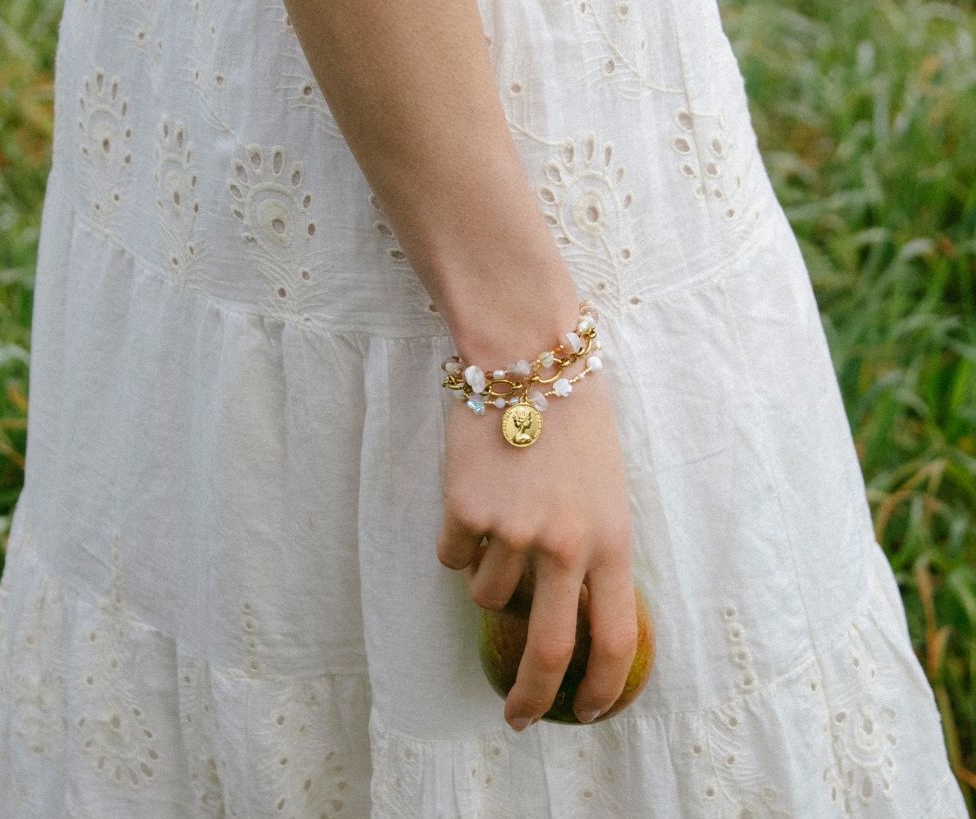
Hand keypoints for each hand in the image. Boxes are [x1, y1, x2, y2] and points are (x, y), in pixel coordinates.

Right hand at [436, 372, 636, 729]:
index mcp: (612, 538)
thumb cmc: (573, 410)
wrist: (523, 353)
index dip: (598, 689)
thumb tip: (567, 606)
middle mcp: (565, 545)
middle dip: (530, 698)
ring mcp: (512, 531)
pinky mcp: (464, 512)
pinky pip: (452, 556)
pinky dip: (458, 539)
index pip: (615, 639)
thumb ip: (591, 545)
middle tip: (515, 715)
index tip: (585, 712)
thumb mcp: (606, 484)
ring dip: (488, 572)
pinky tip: (474, 491)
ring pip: (487, 595)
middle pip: (548, 652)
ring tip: (500, 512)